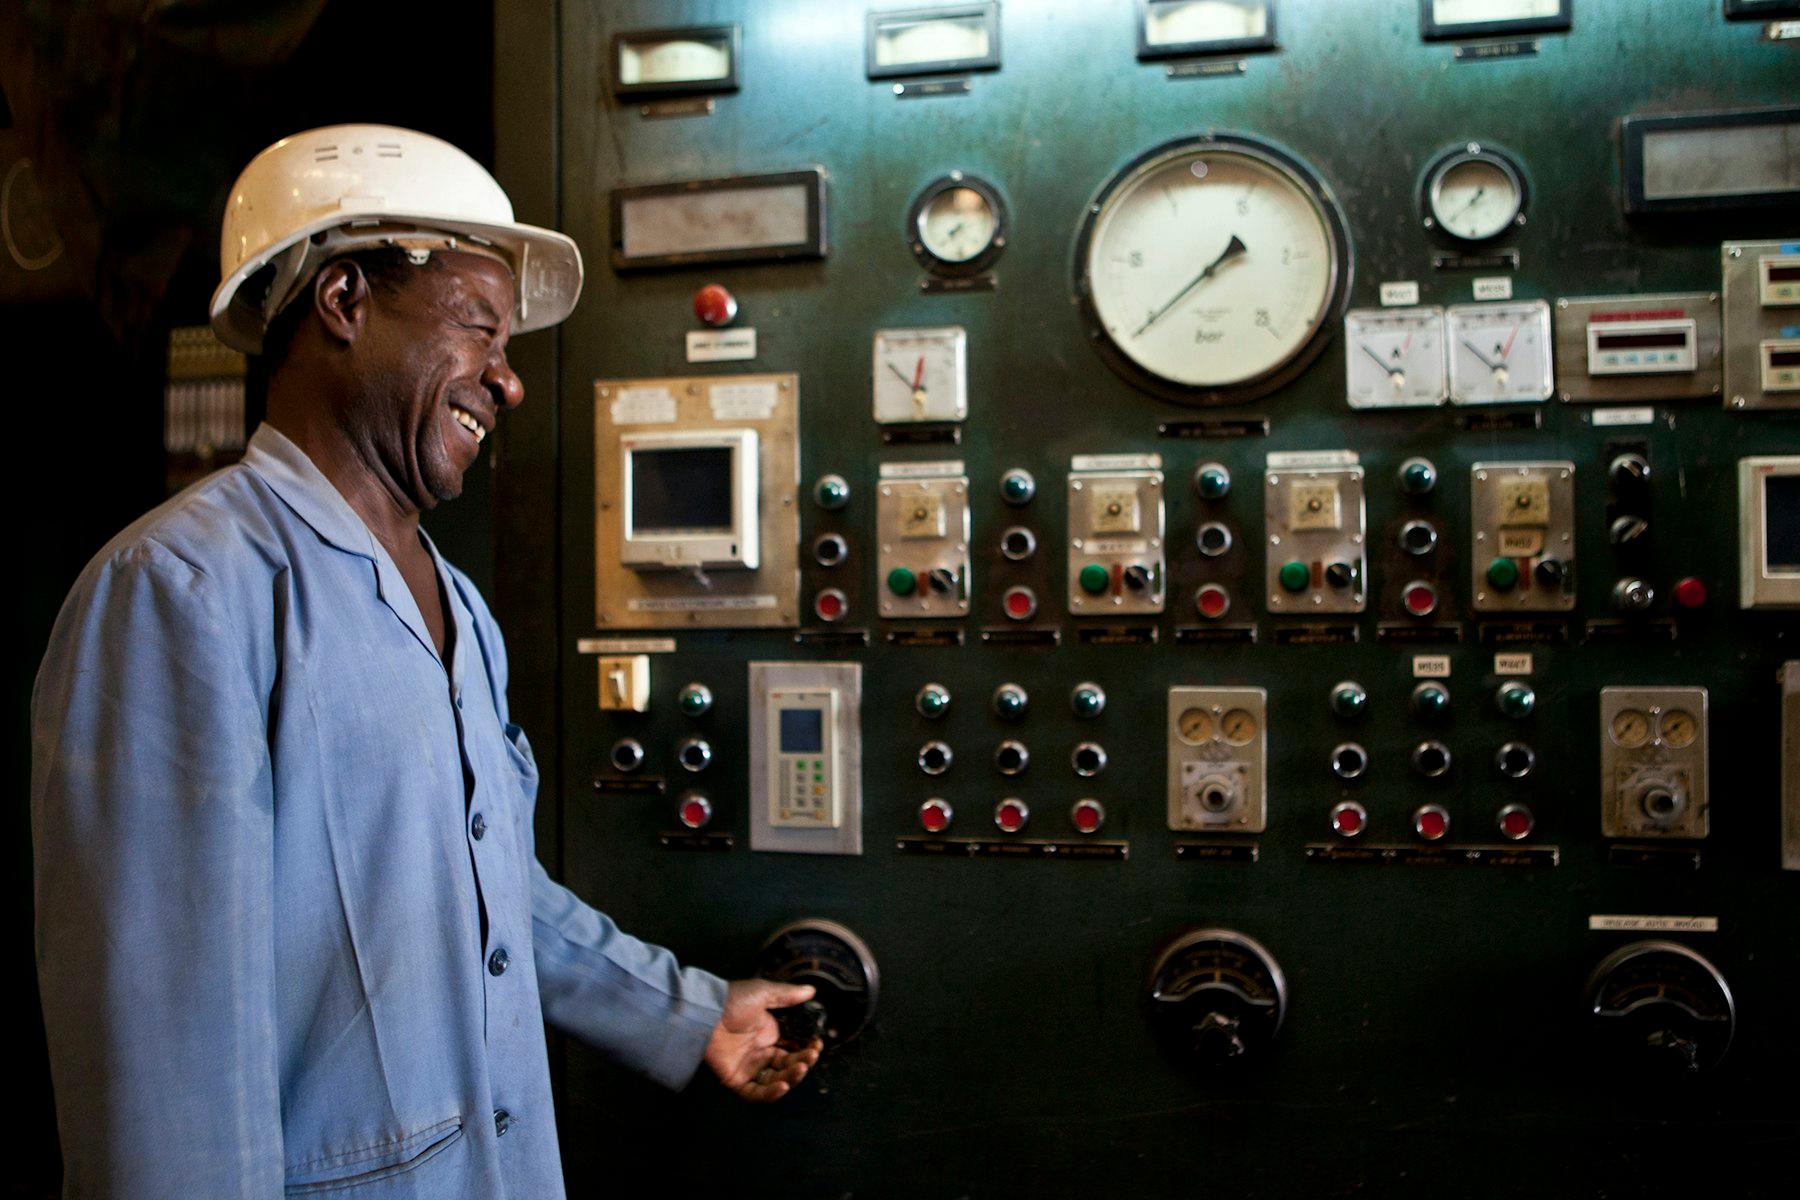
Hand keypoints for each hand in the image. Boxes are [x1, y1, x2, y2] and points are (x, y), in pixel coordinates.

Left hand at [703, 979, 823, 1102]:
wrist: (706, 1014)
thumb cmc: (733, 1001)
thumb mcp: (763, 993)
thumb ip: (788, 995)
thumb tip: (812, 990)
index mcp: (769, 1033)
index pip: (794, 1046)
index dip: (807, 1047)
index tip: (817, 1043)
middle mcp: (761, 1052)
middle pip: (788, 1064)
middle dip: (803, 1061)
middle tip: (812, 1055)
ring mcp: (750, 1067)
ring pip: (777, 1080)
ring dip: (792, 1077)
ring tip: (801, 1067)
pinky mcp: (737, 1081)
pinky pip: (757, 1093)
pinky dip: (772, 1093)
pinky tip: (784, 1085)